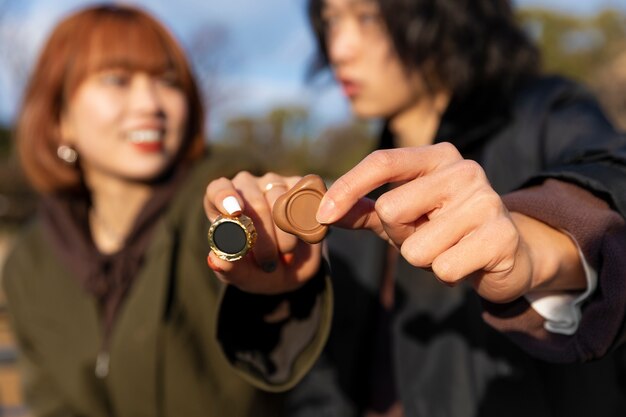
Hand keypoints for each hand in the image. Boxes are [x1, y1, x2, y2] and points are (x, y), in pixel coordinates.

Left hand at [204, 171, 322, 293]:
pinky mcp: (299, 187)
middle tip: (268, 262)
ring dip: (284, 234)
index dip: (225, 196)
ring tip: (285, 255)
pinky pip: (303, 199)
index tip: (235, 212)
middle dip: (262, 235)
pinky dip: (303, 223)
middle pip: (253, 200)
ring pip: (280, 200)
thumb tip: (216, 259)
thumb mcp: (243, 275)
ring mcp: (274, 184)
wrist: (292, 270)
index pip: (218, 189)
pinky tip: (302, 239)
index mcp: (222, 204)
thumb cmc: (258, 269)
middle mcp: (247, 188)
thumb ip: (230, 268)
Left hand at [315, 143, 583, 302]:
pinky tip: (466, 262)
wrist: (506, 253)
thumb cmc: (445, 230)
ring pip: (415, 248)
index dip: (347, 187)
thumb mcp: (402, 215)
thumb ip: (362, 209)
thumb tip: (320, 211)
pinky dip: (446, 273)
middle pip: (390, 209)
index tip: (321, 215)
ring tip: (448, 248)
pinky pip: (443, 268)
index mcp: (437, 156)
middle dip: (398, 235)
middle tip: (425, 235)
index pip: (382, 161)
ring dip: (423, 258)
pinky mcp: (501, 237)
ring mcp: (486, 201)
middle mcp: (464, 170)